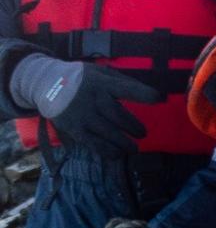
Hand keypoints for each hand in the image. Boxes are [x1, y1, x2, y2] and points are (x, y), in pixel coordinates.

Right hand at [16, 58, 167, 155]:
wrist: (45, 83)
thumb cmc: (81, 79)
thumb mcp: (100, 72)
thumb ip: (123, 82)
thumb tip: (153, 94)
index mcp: (101, 82)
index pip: (126, 88)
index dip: (144, 94)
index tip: (159, 99)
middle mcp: (92, 98)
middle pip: (118, 115)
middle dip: (134, 126)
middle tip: (143, 134)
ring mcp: (82, 115)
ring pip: (108, 132)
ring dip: (124, 143)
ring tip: (134, 149)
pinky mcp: (73, 128)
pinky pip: (93, 143)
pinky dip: (107, 151)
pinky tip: (117, 155)